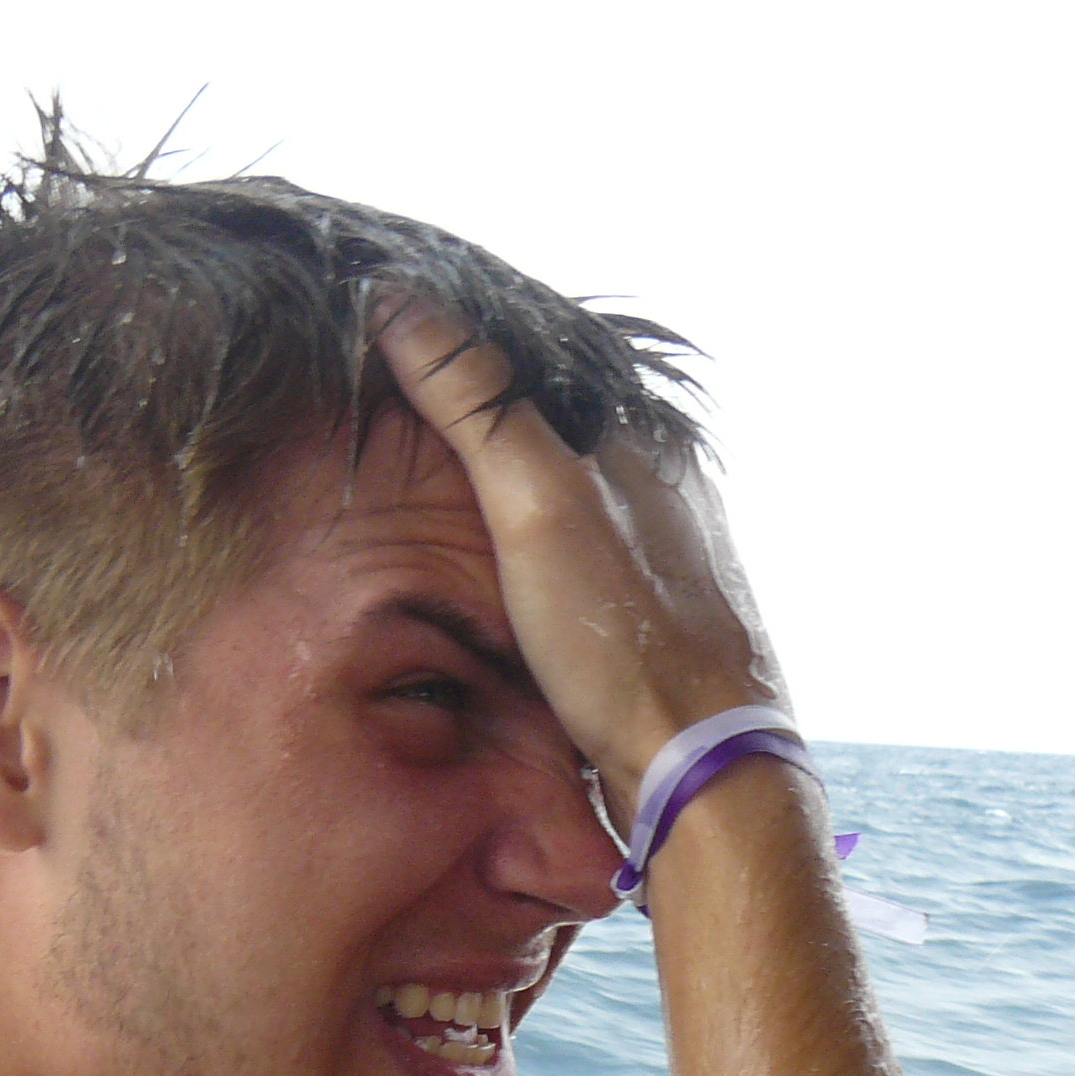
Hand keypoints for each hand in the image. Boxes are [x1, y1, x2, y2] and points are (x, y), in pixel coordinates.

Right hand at [374, 298, 782, 803]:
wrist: (696, 772)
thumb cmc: (624, 640)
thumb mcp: (537, 504)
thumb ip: (478, 404)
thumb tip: (400, 302)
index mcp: (644, 438)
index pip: (537, 353)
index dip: (458, 336)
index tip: (380, 320)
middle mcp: (659, 483)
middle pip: (548, 419)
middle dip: (472, 404)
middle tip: (378, 389)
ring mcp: (655, 548)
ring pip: (558, 485)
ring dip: (492, 474)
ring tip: (414, 462)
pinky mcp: (641, 608)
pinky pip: (564, 545)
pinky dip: (514, 535)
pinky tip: (478, 554)